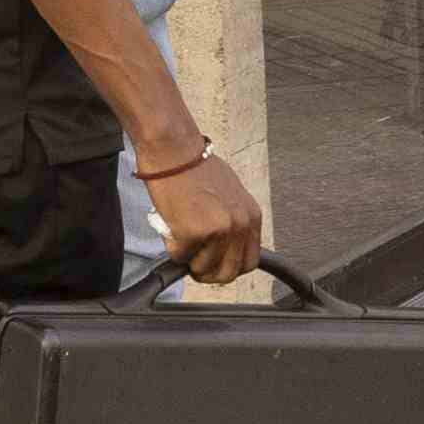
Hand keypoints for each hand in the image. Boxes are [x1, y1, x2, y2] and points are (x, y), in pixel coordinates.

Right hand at [144, 148, 263, 285]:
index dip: (228, 267)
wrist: (174, 151)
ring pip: (203, 269)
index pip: (249, 262)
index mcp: (251, 216)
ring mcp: (218, 230)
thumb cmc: (195, 167)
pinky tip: (171, 226)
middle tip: (193, 262)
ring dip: (188, 259)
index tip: (214, 264)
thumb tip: (225, 246)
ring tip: (180, 236)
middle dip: (208, 273)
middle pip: (228, 273)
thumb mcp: (230, 195)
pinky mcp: (194, 233)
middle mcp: (239, 225)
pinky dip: (172, 247)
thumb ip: (232, 221)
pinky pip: (180, 256)